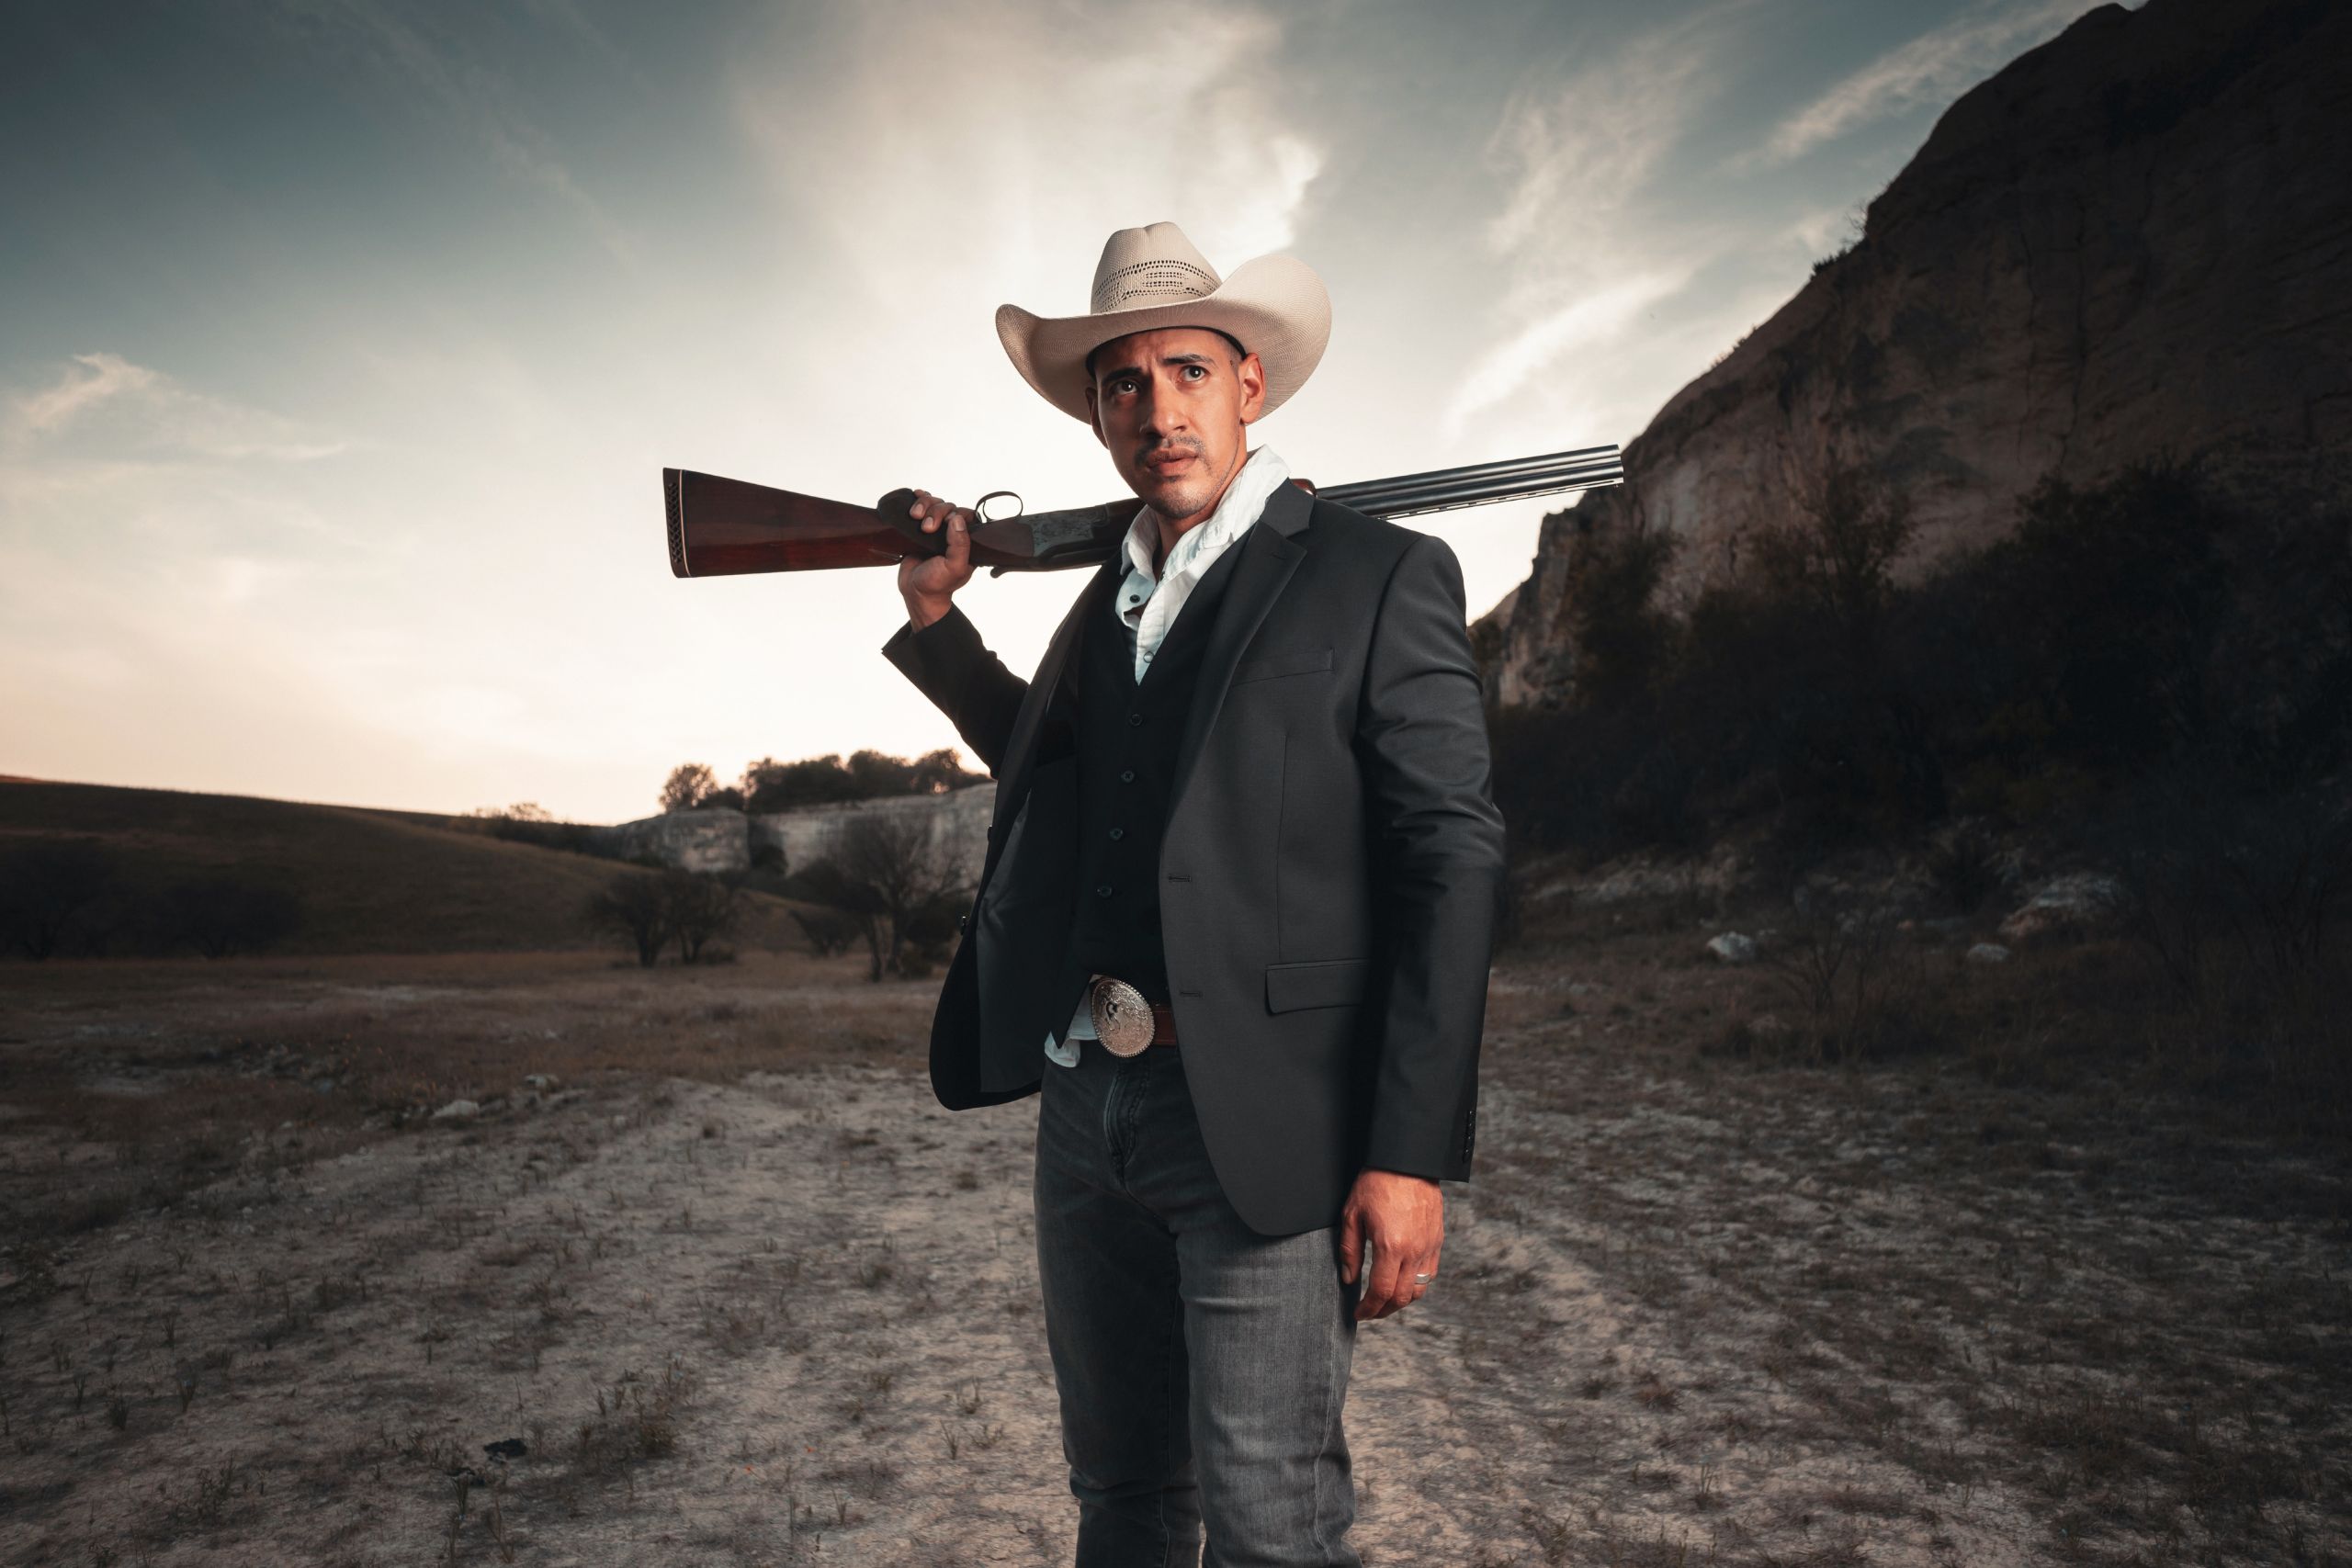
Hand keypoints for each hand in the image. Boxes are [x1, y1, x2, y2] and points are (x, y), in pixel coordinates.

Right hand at [896, 489, 977, 628]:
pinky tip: (915, 495)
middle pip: (949, 507)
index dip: (955, 514)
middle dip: (936, 512)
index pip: (967, 516)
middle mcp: (953, 533)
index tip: (944, 523)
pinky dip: (919, 498)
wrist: (914, 592)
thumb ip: (960, 545)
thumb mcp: (954, 568)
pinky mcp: (920, 528)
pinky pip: (923, 506)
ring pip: (935, 504)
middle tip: (926, 528)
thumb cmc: (937, 584)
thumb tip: (957, 519)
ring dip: (925, 504)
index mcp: (966, 542)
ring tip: (915, 516)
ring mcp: (936, 530)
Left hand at [1337, 1168, 1443, 1320]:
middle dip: (1383, 1311)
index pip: (1381, 1292)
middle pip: (1401, 1297)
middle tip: (1369, 1312)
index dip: (1369, 1309)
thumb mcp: (1352, 1214)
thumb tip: (1349, 1279)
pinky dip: (1416, 1284)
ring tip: (1385, 1300)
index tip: (1358, 1313)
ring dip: (1401, 1301)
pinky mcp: (1437, 1239)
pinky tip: (1403, 1281)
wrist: (1407, 1160)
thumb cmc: (1376, 1183)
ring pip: (1419, 1289)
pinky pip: (1431, 1273)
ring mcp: (1429, 1246)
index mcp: (1391, 1246)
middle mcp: (1414, 1251)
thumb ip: (1350, 1251)